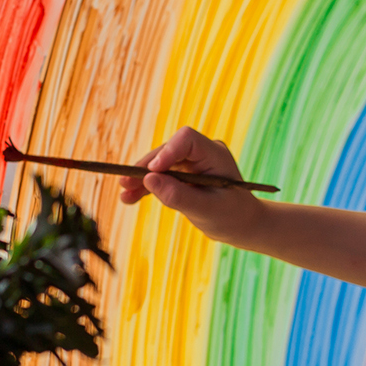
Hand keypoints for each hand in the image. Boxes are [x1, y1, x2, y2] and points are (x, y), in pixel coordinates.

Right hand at [117, 126, 265, 244]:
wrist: (241, 225)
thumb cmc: (231, 217)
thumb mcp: (206, 211)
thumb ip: (178, 196)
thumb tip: (148, 181)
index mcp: (215, 154)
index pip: (187, 140)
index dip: (166, 152)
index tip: (151, 171)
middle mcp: (202, 153)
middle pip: (168, 151)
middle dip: (146, 168)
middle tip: (125, 183)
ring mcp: (192, 162)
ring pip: (160, 164)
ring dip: (141, 179)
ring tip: (124, 195)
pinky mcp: (183, 174)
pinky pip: (161, 177)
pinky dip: (147, 187)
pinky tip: (129, 198)